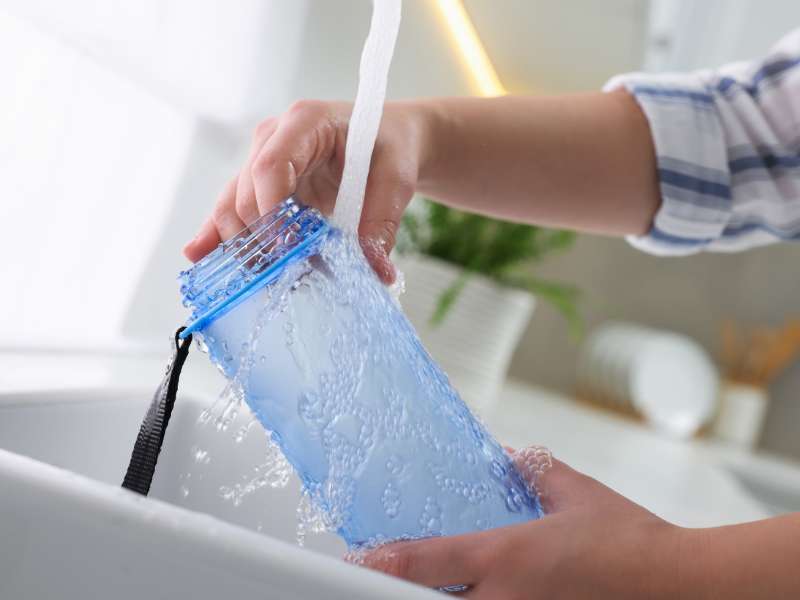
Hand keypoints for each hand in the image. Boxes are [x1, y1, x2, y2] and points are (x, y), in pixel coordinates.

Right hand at [183, 100, 428, 282]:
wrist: (389, 142)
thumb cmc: (391, 149)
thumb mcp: (396, 181)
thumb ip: (382, 223)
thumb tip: (376, 271)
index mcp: (306, 123)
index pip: (271, 165)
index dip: (271, 209)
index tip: (285, 247)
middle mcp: (274, 139)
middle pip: (247, 191)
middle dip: (259, 236)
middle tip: (282, 274)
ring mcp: (261, 162)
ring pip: (233, 205)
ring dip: (243, 243)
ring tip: (258, 279)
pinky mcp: (261, 187)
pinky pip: (233, 211)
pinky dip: (219, 235)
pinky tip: (201, 257)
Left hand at [360, 447, 684, 598]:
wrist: (680, 587)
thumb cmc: (631, 541)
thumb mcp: (576, 492)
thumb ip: (535, 471)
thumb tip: (509, 456)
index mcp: (505, 556)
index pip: (425, 560)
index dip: (384, 560)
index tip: (362, 559)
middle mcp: (503, 599)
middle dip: (403, 588)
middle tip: (389, 575)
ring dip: (438, 598)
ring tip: (430, 582)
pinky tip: (480, 590)